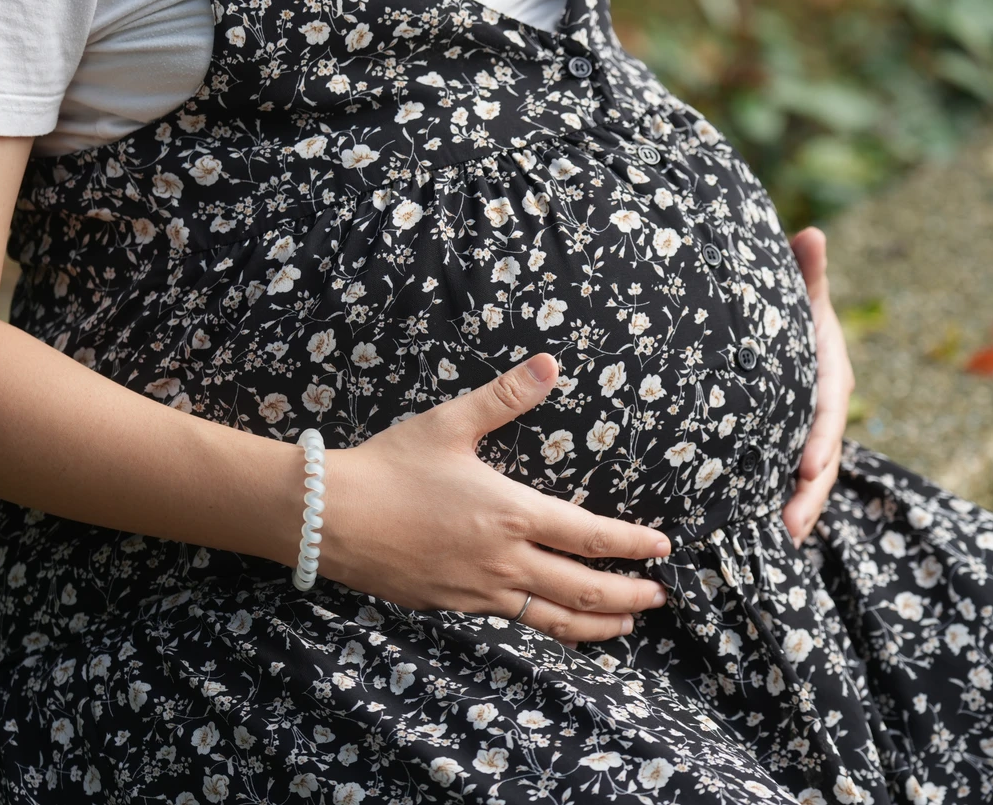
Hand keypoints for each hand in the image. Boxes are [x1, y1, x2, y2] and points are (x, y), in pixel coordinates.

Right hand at [314, 353, 671, 643]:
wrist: (328, 518)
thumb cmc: (389, 467)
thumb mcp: (450, 424)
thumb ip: (505, 396)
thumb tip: (550, 363)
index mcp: (512, 513)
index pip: (592, 537)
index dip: (634, 545)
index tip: (664, 550)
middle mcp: (504, 561)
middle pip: (585, 590)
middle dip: (630, 597)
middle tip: (660, 598)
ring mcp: (479, 591)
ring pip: (552, 620)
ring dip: (596, 627)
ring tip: (624, 630)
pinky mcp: (453, 607)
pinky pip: (513, 624)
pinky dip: (547, 630)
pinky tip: (554, 627)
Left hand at [783, 227, 854, 547]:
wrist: (784, 329)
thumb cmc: (790, 308)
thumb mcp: (800, 294)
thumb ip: (806, 272)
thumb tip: (812, 232)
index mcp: (832, 376)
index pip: (829, 412)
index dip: (821, 442)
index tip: (807, 468)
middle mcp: (826, 411)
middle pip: (824, 457)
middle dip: (809, 494)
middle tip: (790, 526)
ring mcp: (810, 433)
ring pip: (808, 478)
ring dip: (796, 509)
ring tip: (778, 541)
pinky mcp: (789, 448)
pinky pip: (787, 479)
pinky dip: (777, 504)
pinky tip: (758, 535)